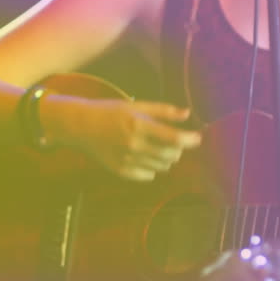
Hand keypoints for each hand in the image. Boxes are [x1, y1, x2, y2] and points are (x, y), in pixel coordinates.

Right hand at [43, 96, 200, 180]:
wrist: (81, 126)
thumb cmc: (110, 112)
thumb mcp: (136, 106)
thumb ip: (162, 111)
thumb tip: (187, 114)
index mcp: (139, 126)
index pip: (174, 139)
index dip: (190, 139)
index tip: (197, 137)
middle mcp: (134, 145)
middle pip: (170, 155)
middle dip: (177, 148)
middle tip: (173, 140)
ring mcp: (127, 160)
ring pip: (161, 166)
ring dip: (166, 158)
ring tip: (158, 147)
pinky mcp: (121, 171)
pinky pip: (148, 175)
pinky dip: (152, 167)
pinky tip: (145, 157)